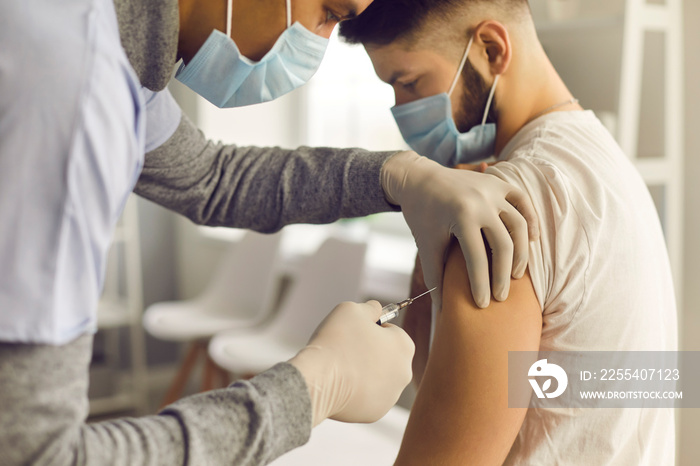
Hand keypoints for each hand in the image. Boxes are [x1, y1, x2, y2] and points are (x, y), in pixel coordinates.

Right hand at [289, 301, 413, 425]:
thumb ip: (370, 307)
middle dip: (371, 352)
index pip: (391, 332)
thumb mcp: (352, 309)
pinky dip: (357, 391)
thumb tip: (375, 309)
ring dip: (365, 372)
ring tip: (342, 367)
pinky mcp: (376, 412)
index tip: (355, 333)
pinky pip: (368, 397)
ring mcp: (391, 395)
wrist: (319, 380)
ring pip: (378, 378)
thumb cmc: (336, 342)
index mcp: (404, 345)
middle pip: (388, 357)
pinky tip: (342, 384)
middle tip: (347, 350)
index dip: (371, 330)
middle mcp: (405, 372)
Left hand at [381, 151, 538, 308]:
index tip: (482, 304)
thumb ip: (435, 275)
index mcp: (461, 216)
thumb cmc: (421, 214)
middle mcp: (482, 201)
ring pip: (519, 225)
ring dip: (522, 252)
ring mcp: (493, 190)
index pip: (477, 259)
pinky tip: (531, 242)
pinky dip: (530, 221)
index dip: (481, 285)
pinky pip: (522, 201)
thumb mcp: (426, 244)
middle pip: (504, 245)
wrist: (419, 178)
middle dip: (504, 275)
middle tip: (501, 296)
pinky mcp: (498, 183)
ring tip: (516, 275)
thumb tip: (443, 308)